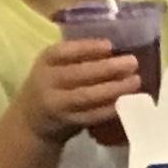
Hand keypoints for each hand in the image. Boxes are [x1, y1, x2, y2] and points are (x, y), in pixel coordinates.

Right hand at [14, 38, 143, 144]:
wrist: (32, 121)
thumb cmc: (53, 86)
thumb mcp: (56, 67)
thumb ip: (79, 58)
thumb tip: (117, 50)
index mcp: (45, 62)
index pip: (62, 52)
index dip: (86, 47)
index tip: (109, 45)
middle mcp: (46, 81)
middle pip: (78, 73)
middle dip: (108, 68)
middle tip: (132, 62)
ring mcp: (56, 104)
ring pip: (86, 96)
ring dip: (114, 88)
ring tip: (135, 81)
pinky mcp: (67, 122)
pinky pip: (92, 115)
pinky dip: (111, 108)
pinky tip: (126, 100)